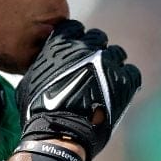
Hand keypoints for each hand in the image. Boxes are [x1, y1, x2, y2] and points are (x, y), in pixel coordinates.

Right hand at [16, 19, 141, 160]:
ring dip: (111, 65)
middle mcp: (87, 47)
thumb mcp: (29, 81)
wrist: (61, 132)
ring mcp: (108, 62)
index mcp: (62, 43)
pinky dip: (126, 80)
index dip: (75, 40)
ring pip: (117, 53)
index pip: (74, 28)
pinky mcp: (125, 80)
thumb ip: (42, 65)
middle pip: (97, 37)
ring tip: (106, 82)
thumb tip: (43, 65)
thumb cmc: (38, 111)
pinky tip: (119, 91)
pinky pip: (132, 72)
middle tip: (92, 68)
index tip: (74, 52)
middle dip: (95, 50)